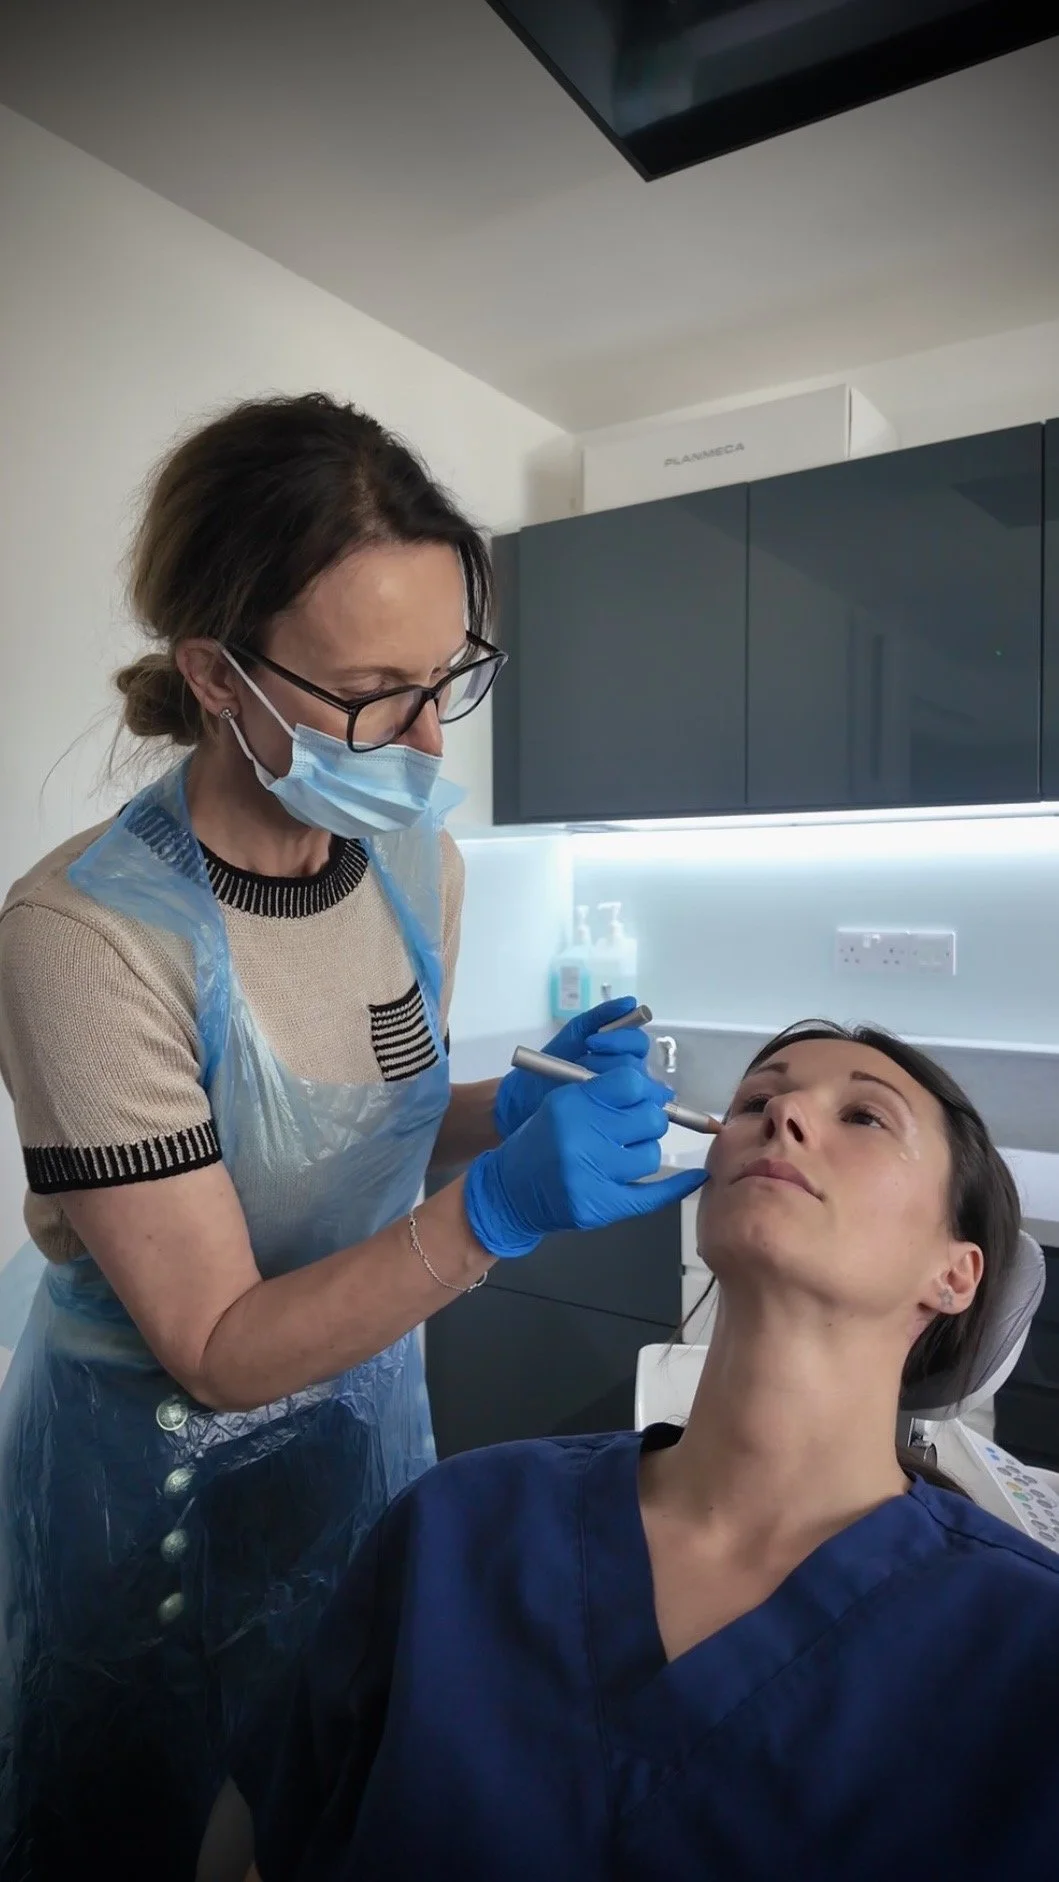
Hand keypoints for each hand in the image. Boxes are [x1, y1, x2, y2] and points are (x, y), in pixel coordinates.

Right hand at [465, 1063, 705, 1258]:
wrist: (509, 1192)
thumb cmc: (539, 1143)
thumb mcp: (560, 1104)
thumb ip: (602, 1094)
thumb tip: (657, 1091)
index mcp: (570, 1104)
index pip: (630, 1083)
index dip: (642, 1089)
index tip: (639, 1096)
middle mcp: (581, 1137)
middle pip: (648, 1118)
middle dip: (647, 1119)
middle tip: (633, 1126)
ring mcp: (591, 1175)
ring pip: (650, 1154)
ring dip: (643, 1151)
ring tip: (622, 1154)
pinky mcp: (600, 1206)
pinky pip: (652, 1195)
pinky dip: (677, 1186)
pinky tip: (695, 1177)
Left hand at [493, 996, 650, 1139]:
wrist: (528, 1093)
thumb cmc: (554, 1061)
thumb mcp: (576, 1032)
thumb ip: (601, 1016)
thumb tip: (630, 1002)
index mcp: (622, 1049)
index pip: (638, 1041)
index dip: (619, 1040)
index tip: (591, 1042)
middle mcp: (629, 1071)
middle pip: (637, 1063)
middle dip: (609, 1061)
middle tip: (583, 1063)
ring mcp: (625, 1094)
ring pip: (635, 1085)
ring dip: (608, 1080)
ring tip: (582, 1081)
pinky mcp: (618, 1114)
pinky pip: (632, 1106)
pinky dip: (618, 1100)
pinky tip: (600, 1098)